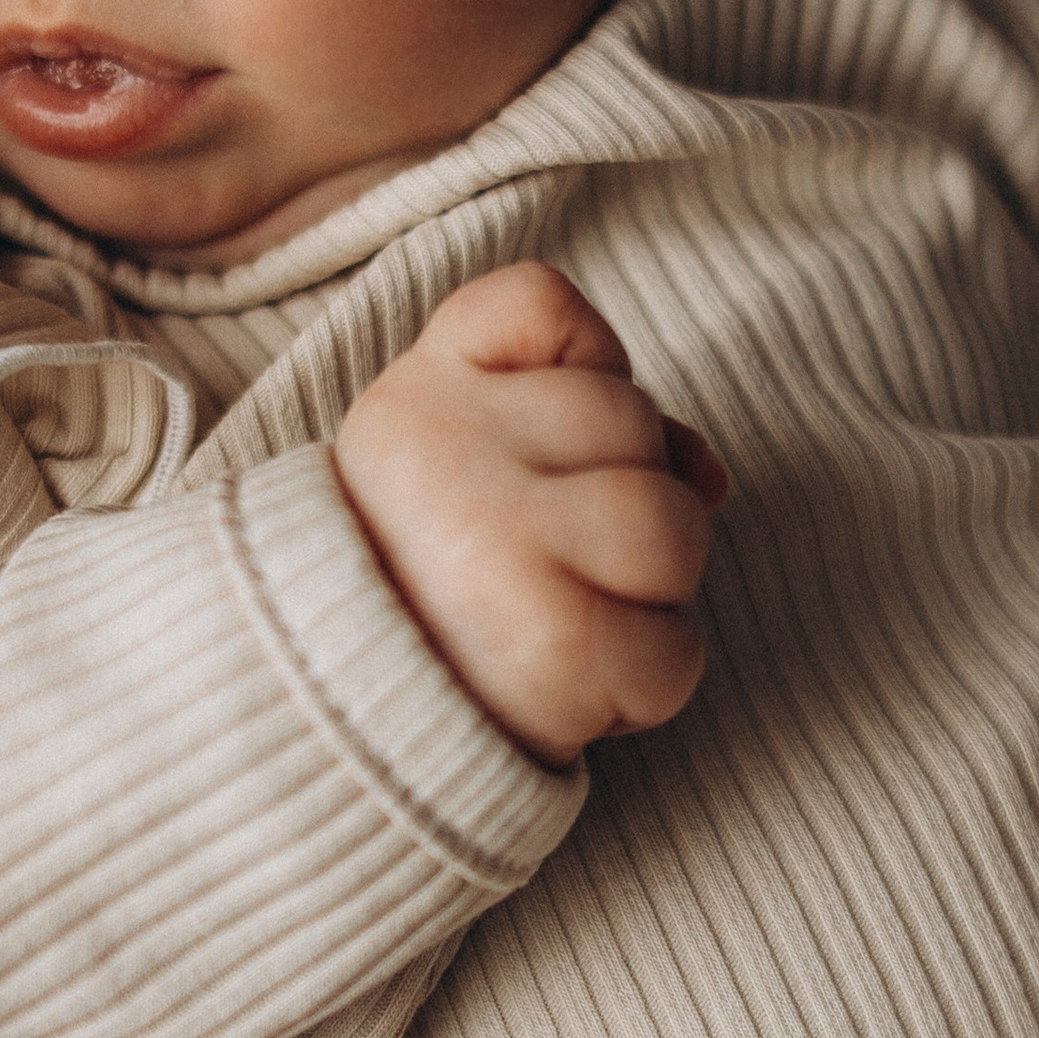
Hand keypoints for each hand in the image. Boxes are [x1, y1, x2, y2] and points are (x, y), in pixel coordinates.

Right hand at [333, 264, 729, 768]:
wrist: (331, 731)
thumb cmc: (421, 590)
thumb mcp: (451, 458)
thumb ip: (577, 408)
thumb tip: (707, 472)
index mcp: (415, 397)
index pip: (540, 306)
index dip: (570, 374)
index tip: (517, 452)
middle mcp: (450, 453)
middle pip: (635, 422)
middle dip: (621, 503)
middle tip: (537, 566)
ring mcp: (501, 543)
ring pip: (674, 530)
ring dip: (647, 595)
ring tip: (563, 619)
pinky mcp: (554, 642)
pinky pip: (679, 648)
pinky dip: (646, 680)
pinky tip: (571, 682)